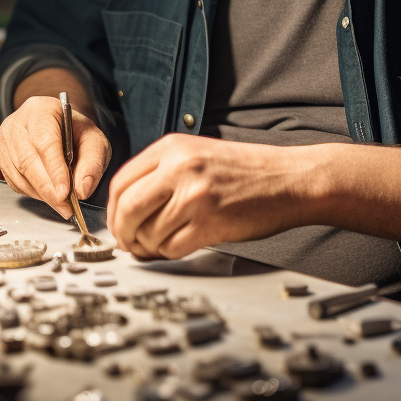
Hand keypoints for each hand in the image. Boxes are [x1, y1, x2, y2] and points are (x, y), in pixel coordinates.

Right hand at [0, 95, 111, 216]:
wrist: (58, 126)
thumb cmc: (75, 132)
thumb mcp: (94, 141)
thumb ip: (93, 163)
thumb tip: (82, 190)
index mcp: (41, 110)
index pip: (45, 142)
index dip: (54, 169)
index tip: (65, 192)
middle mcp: (17, 123)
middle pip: (27, 160)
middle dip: (47, 188)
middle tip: (65, 206)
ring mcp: (6, 141)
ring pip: (19, 173)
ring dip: (41, 194)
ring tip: (61, 205)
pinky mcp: (2, 158)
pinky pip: (14, 181)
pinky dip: (32, 193)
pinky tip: (48, 196)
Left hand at [106, 133, 302, 259]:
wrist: (289, 179)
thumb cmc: (245, 170)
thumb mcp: (197, 154)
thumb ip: (161, 172)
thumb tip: (125, 207)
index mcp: (172, 147)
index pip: (120, 181)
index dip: (112, 210)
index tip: (116, 223)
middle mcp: (180, 168)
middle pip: (126, 208)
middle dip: (121, 233)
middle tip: (127, 243)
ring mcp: (195, 195)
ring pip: (147, 232)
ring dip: (147, 247)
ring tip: (156, 246)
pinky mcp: (211, 223)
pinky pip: (171, 247)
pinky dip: (167, 253)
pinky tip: (175, 247)